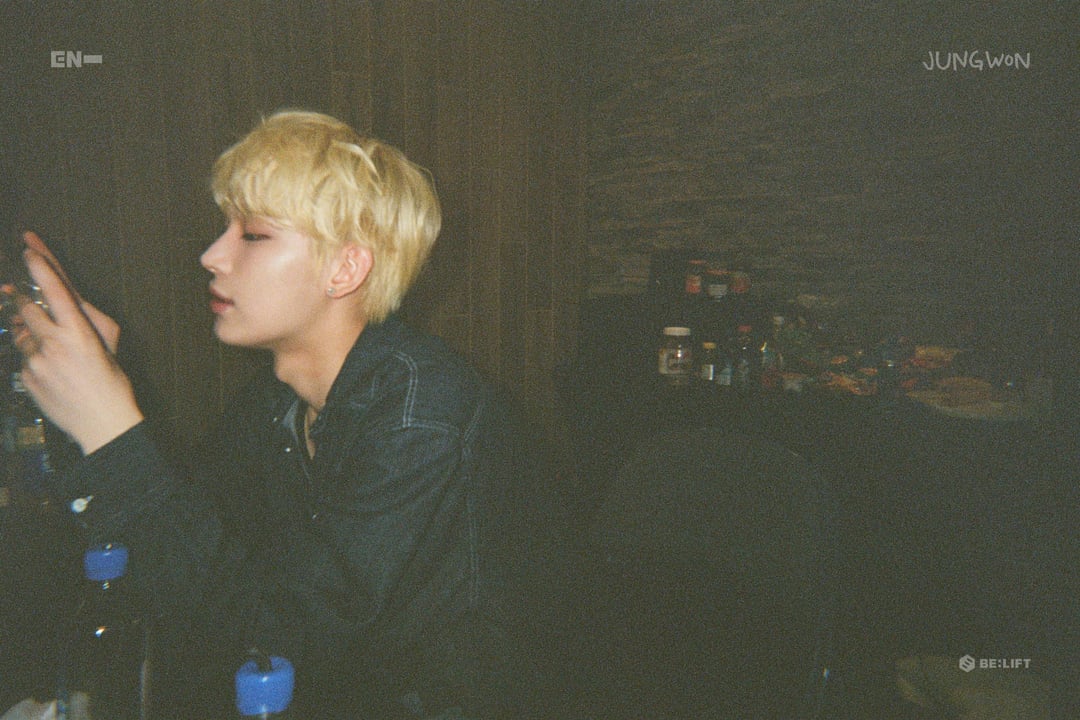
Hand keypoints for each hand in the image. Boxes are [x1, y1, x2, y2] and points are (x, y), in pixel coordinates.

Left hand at [15, 238, 142, 454]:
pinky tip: (51, 369)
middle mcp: (53, 343)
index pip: (55, 289)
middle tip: (19, 292)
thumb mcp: (109, 342)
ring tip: (50, 346)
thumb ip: (86, 316)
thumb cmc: (112, 382)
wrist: (102, 423)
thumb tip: (67, 298)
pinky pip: (22, 357)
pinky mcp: (26, 378)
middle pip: (26, 306)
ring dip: (29, 331)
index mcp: (79, 332)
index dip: (40, 264)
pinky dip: (31, 357)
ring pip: (20, 332)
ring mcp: (35, 362)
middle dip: (23, 298)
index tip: (28, 247)